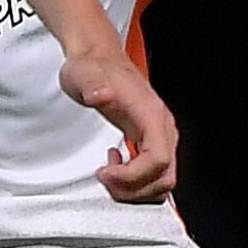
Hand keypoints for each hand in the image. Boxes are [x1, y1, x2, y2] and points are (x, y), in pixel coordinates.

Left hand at [62, 46, 179, 202]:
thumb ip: (91, 85)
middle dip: (133, 189)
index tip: (105, 173)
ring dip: (135, 190)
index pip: (158, 160)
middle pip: (164, 178)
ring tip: (109, 174)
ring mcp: (159, 136)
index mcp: (150, 114)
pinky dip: (136, 182)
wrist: (97, 57)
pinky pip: (154, 174)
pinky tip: (116, 167)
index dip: (132, 176)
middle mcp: (161, 127)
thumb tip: (100, 94)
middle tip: (105, 178)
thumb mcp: (83, 75)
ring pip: (162, 181)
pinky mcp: (151, 141)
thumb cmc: (93, 67)